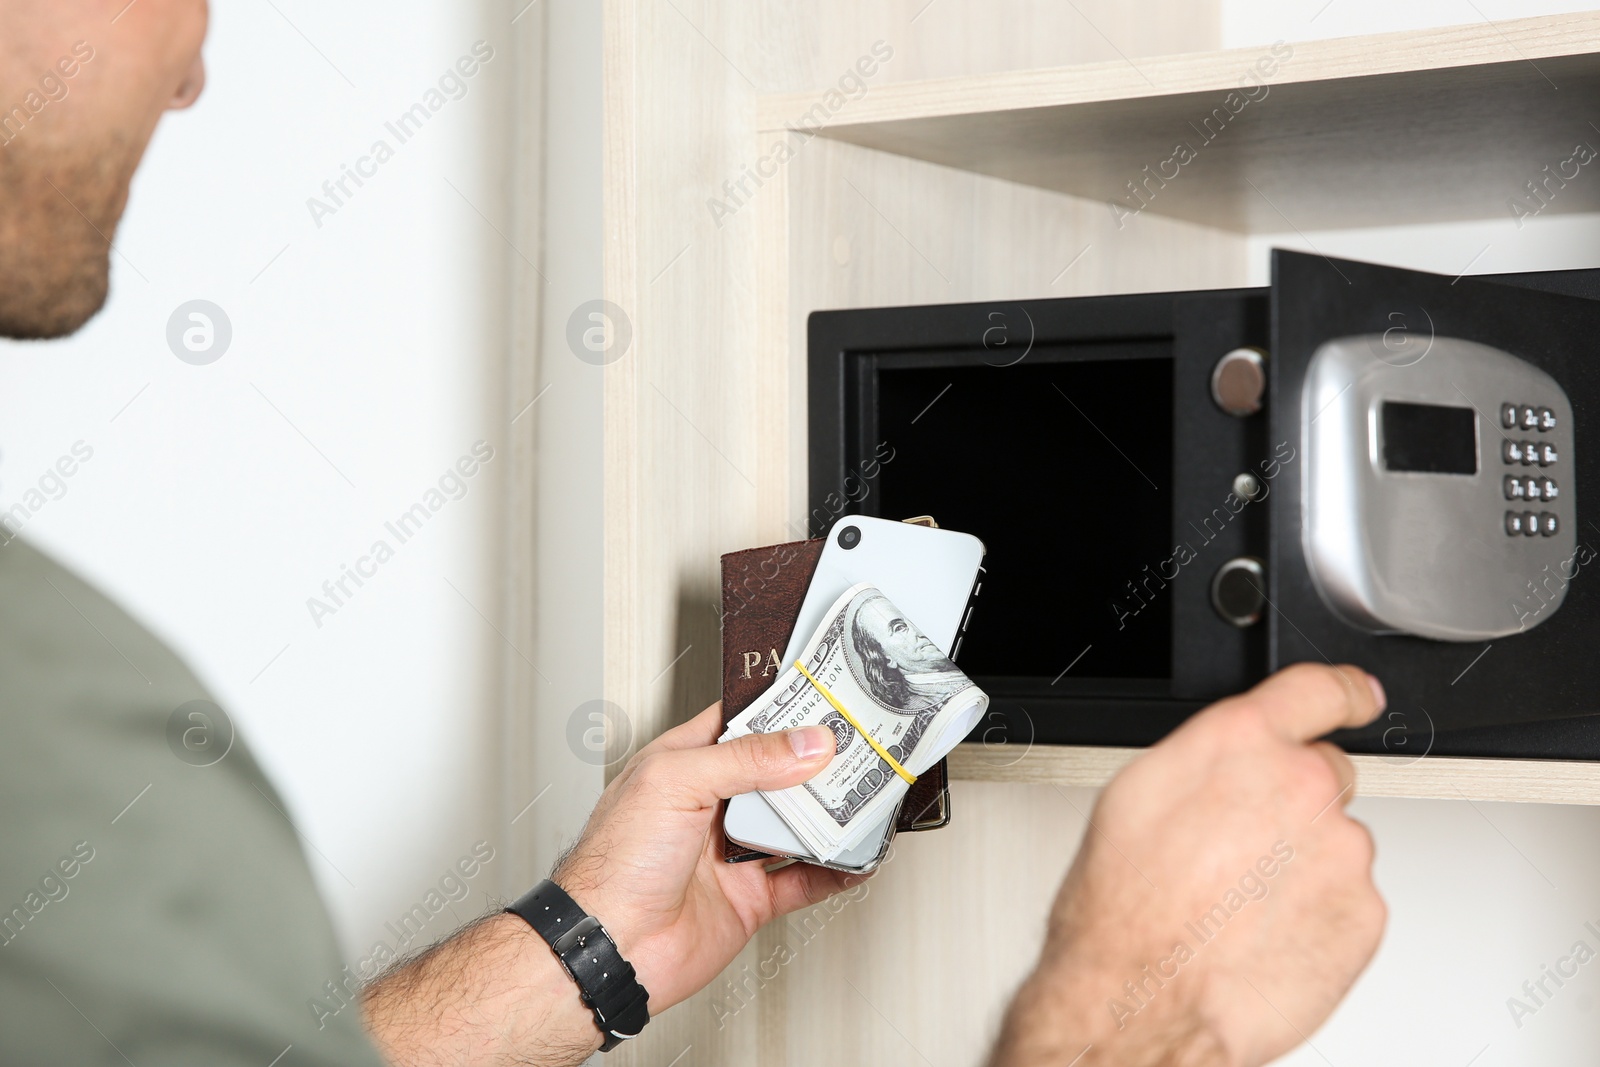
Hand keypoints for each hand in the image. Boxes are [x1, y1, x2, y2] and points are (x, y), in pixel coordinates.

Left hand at [362, 703, 856, 1066]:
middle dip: (815, 762)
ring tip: (866, 794)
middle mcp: (708, 805)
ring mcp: (729, 852)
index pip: (738, 721)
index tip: (822, 695)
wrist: (610, 947)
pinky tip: (854, 857)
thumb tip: (805, 745)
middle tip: (858, 745)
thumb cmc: (613, 865)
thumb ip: (747, 759)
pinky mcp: (748, 898)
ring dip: (829, 813)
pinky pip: (802, 879)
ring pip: (794, 824)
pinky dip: (833, 870)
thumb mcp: (677, 783)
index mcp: (682, 764)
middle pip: (776, 773)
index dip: (779, 707)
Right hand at [989, 664, 1387, 1066]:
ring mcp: (1341, 850)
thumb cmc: (1125, 911)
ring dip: (1301, 865)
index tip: (1357, 697)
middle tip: (1240, 848)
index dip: (1343, 693)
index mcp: (1240, 743)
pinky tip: (1263, 934)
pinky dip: (1317, 914)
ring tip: (1240, 905)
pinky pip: (1349, 900)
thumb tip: (1227, 758)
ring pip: (1334, 843)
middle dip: (1294, 802)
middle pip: (1325, 772)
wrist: (1147, 1001)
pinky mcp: (1364, 912)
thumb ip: (1204, 759)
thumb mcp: (1135, 797)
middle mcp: (1301, 785)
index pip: (1320, 689)